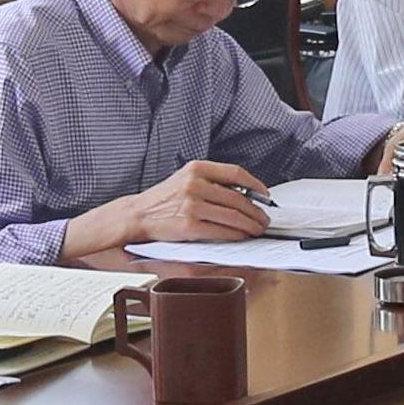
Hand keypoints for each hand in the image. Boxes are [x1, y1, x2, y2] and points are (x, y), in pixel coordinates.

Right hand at [130, 159, 271, 244]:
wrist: (138, 215)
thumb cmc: (164, 199)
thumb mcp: (186, 179)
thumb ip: (212, 181)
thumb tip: (246, 193)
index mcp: (196, 168)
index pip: (236, 173)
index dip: (256, 185)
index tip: (265, 195)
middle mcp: (194, 184)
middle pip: (238, 198)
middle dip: (256, 211)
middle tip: (264, 219)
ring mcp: (191, 205)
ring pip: (233, 216)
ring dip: (250, 225)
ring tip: (257, 229)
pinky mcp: (189, 226)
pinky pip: (221, 231)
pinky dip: (235, 235)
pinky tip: (241, 236)